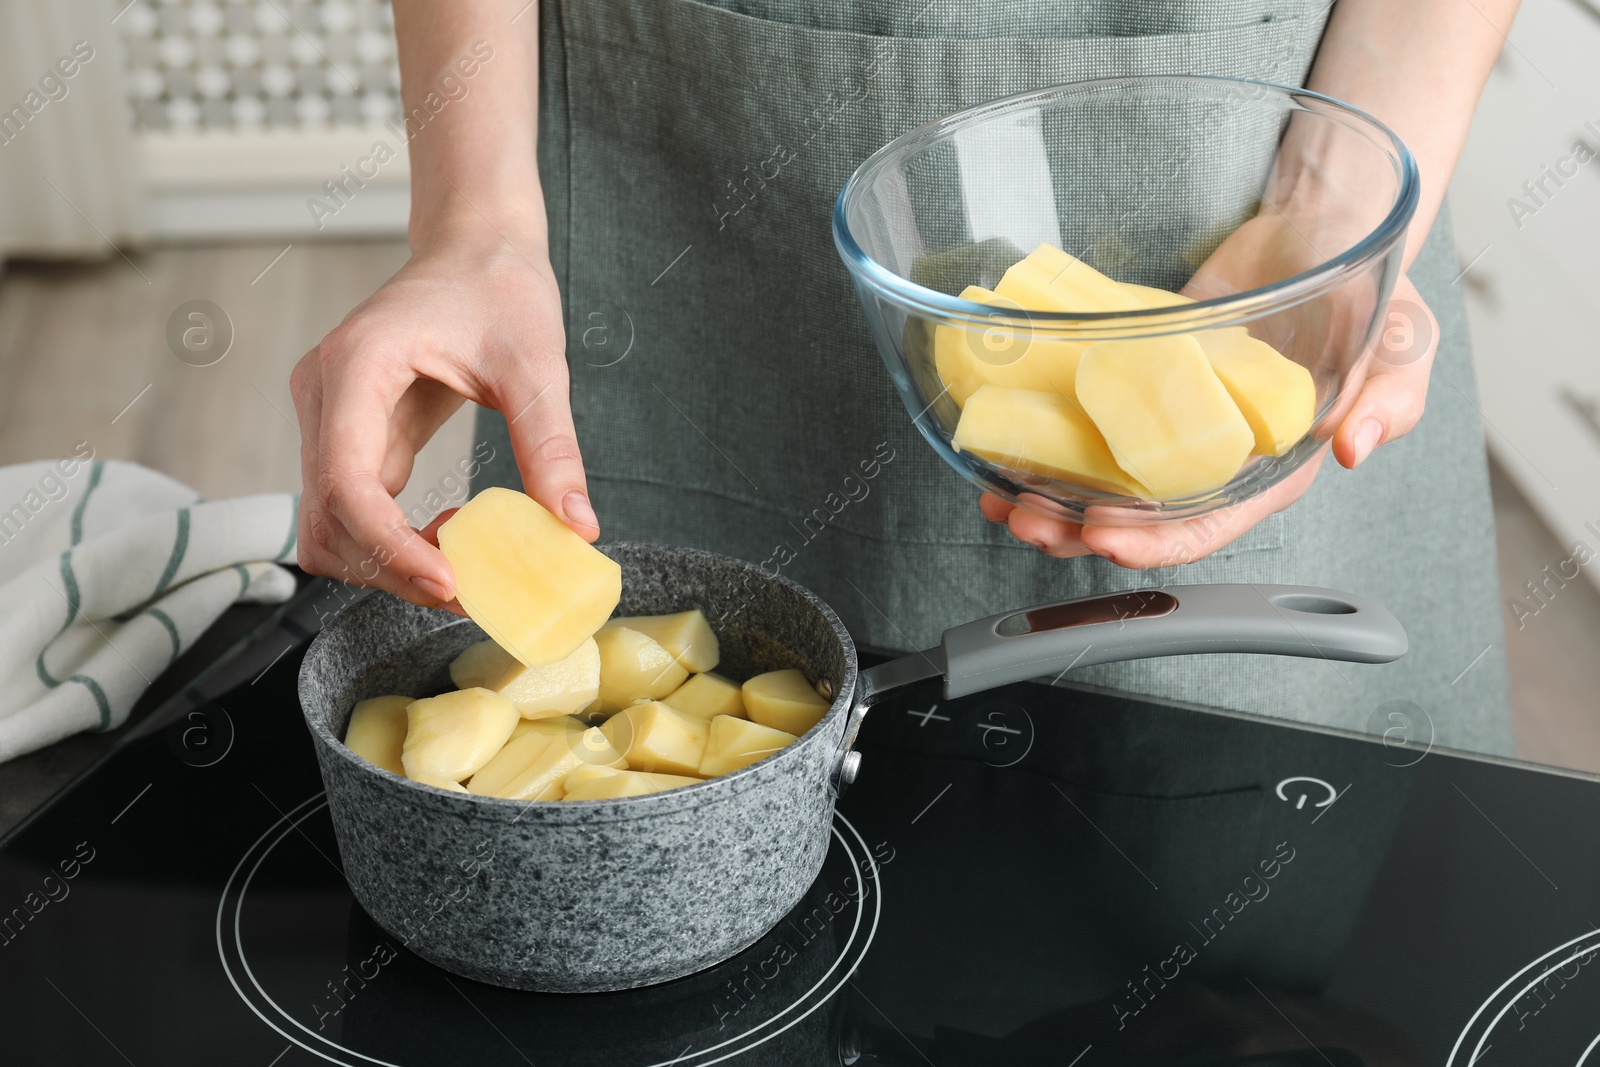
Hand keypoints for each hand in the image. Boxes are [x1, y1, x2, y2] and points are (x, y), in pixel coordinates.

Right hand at [289, 228, 591, 607]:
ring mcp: (326, 417)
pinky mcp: (345, 434)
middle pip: (327, 517)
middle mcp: (323, 394)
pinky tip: (452, 531)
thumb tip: (578, 526)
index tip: (449, 581)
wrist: (475, 247)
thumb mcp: (537, 365)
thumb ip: (551, 446)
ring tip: (462, 557)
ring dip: (387, 561)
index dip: (389, 544)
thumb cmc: (500, 287)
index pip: (345, 480)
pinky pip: (352, 509)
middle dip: (391, 567)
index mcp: (357, 366)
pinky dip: (393, 540)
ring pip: (329, 525)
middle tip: (469, 588)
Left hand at [984, 204, 1438, 568]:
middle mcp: (1210, 460)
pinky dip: (1043, 440)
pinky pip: (1084, 425)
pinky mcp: (1133, 385)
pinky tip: (1002, 451)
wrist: (1313, 229)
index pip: (1212, 524)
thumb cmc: (1365, 294)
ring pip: (1099, 481)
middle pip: (1139, 517)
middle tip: (1031, 522)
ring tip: (1004, 503)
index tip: (1106, 538)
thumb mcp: (1405, 342)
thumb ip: (1392, 396)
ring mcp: (1167, 425)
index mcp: (1272, 469)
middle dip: (1080, 530)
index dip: (1159, 542)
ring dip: (1050, 499)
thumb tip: (1357, 445)